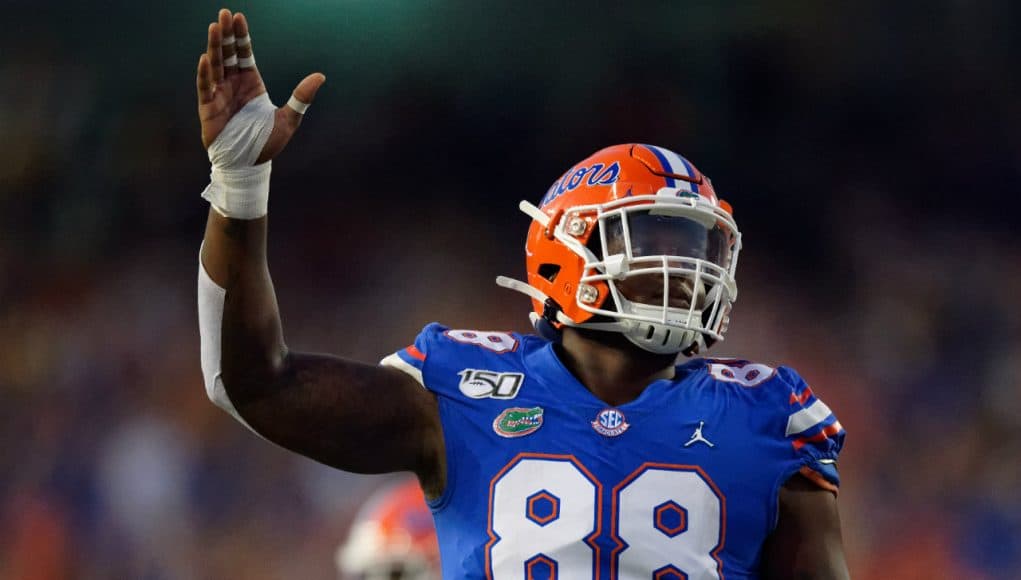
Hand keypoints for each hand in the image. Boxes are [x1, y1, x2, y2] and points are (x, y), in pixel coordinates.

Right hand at [196, 8, 324, 162]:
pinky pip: (205, 87)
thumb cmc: (265, 143)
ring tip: (215, 27)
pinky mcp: (208, 108)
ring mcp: (219, 94)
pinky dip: (205, 73)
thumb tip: (320, 76)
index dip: (241, 36)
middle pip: (228, 54)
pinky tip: (206, 58)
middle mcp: (233, 84)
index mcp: (251, 83)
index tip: (238, 17)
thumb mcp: (288, 119)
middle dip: (226, 34)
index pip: (244, 53)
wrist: (249, 165)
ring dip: (214, 46)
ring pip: (216, 65)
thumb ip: (301, 98)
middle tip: (224, 13)